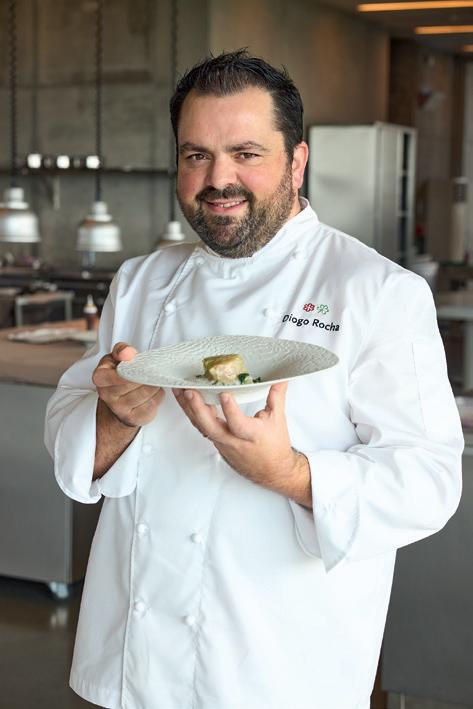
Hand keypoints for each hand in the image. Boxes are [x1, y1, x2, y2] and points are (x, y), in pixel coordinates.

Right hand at [92, 342, 164, 427]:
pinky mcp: (133, 419)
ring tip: (154, 380)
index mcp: (100, 378)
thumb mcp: (116, 358)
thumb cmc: (118, 375)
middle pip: (133, 383)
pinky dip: (158, 396)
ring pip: (145, 394)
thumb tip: (128, 353)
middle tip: (153, 370)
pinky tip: (155, 391)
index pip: (114, 376)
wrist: (118, 400)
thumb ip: (121, 350)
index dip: (129, 372)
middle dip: (146, 375)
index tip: (140, 367)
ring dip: (154, 385)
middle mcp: (107, 395)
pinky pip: (152, 405)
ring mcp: (119, 409)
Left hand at [173, 382, 311, 505]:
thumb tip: (281, 377)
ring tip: (178, 390)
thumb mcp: (278, 420)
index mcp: (251, 435)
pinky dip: (192, 413)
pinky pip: (201, 427)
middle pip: (211, 427)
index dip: (231, 410)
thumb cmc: (274, 445)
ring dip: (189, 408)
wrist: (271, 470)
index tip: (225, 394)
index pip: (238, 424)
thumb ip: (276, 396)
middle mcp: (233, 441)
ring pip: (201, 426)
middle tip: (189, 391)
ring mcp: (222, 442)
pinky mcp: (216, 442)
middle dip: (198, 409)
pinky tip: (185, 400)